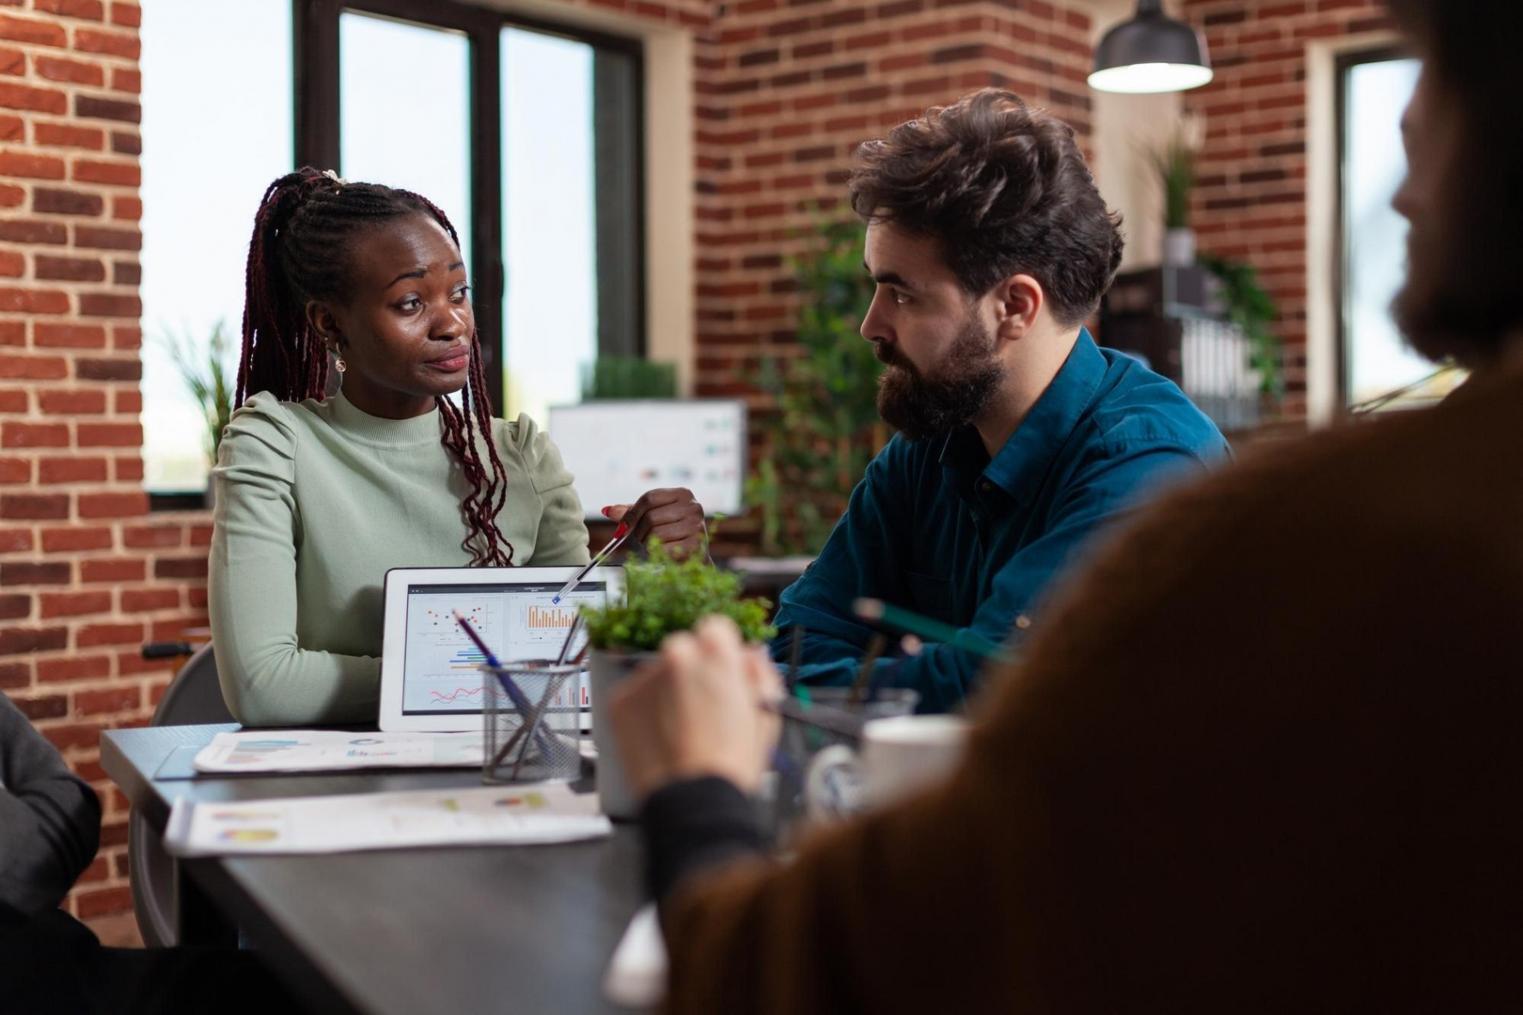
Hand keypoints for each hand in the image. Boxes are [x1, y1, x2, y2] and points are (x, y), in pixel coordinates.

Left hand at [604, 488, 705, 557]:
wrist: (693, 557)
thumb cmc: (671, 534)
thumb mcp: (652, 517)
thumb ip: (632, 513)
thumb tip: (607, 510)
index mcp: (683, 494)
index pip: (649, 498)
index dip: (632, 514)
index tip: (623, 528)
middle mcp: (693, 506)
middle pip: (651, 517)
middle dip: (639, 533)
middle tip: (640, 541)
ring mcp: (697, 525)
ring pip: (656, 534)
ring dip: (649, 544)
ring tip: (654, 547)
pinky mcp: (696, 544)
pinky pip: (666, 549)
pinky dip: (660, 554)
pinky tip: (665, 554)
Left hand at [609, 615, 782, 799]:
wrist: (694, 801)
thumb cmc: (734, 763)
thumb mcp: (767, 713)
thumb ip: (759, 674)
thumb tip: (751, 655)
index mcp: (715, 650)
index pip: (715, 628)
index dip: (722, 654)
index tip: (721, 674)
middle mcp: (675, 653)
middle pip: (684, 649)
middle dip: (692, 671)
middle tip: (702, 708)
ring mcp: (643, 677)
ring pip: (658, 673)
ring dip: (667, 691)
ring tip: (681, 731)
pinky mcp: (619, 701)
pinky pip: (636, 696)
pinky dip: (646, 711)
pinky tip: (662, 737)